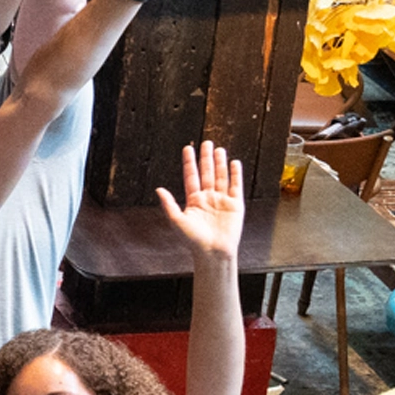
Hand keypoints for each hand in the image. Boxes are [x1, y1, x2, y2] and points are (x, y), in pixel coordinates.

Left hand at [156, 142, 244, 262]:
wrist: (213, 252)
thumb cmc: (193, 241)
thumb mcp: (177, 221)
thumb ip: (168, 204)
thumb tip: (158, 189)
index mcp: (193, 201)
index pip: (191, 176)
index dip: (190, 162)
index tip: (188, 148)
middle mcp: (208, 198)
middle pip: (207, 173)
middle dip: (206, 158)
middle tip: (206, 142)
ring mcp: (222, 200)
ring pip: (221, 176)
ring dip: (219, 163)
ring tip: (218, 149)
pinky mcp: (236, 205)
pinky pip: (236, 186)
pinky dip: (235, 174)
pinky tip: (233, 163)